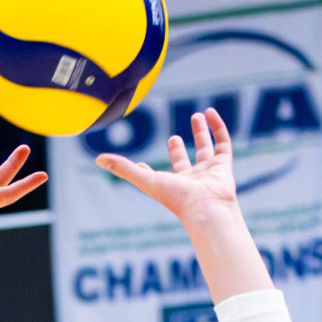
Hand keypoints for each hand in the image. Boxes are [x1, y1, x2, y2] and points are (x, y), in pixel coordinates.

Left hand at [94, 108, 238, 222]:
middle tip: (173, 137)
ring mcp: (208, 172)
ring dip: (201, 133)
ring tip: (197, 115)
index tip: (140, 163)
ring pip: (206, 150)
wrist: (207, 209)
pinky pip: (223, 143)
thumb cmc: (176, 198)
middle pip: (183, 162)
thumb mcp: (146, 180)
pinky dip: (218, 127)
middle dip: (178, 149)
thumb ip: (123, 169)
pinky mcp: (224, 166)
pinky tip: (210, 113)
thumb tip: (97, 159)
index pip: (156, 176)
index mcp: (170, 185)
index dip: (147, 170)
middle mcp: (189, 179)